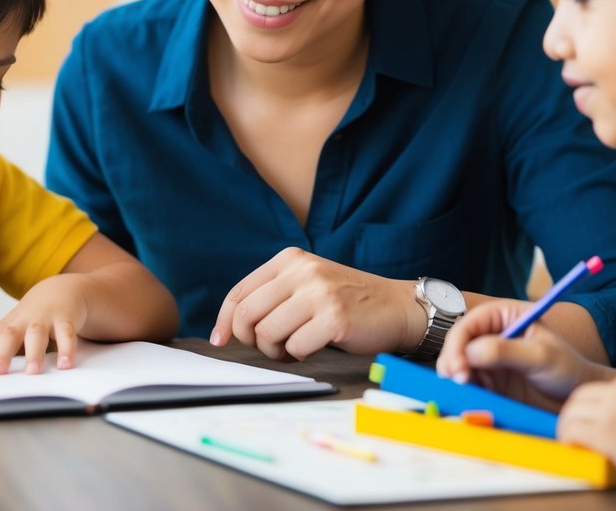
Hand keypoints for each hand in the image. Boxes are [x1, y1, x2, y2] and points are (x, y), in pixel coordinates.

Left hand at [0, 275, 87, 374]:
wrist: (63, 289)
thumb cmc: (35, 313)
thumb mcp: (14, 324)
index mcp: (12, 324)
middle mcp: (26, 321)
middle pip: (12, 335)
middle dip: (3, 353)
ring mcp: (46, 319)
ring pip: (38, 335)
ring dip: (34, 353)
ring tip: (32, 371)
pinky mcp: (67, 321)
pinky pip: (67, 335)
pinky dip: (67, 350)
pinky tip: (65, 365)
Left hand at [209, 247, 420, 360]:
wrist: (396, 306)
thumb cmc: (346, 301)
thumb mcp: (306, 283)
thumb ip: (272, 295)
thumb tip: (228, 326)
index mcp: (290, 259)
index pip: (240, 292)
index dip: (224, 320)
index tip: (220, 339)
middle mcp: (303, 271)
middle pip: (247, 315)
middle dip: (251, 340)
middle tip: (269, 347)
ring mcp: (320, 293)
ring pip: (268, 334)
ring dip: (276, 351)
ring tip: (293, 348)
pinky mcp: (335, 318)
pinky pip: (295, 348)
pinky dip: (298, 356)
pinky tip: (311, 349)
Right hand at [437, 300, 607, 411]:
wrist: (578, 399)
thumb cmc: (568, 369)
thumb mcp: (541, 356)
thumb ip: (506, 351)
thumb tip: (471, 352)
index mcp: (505, 316)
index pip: (470, 323)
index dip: (458, 342)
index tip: (458, 364)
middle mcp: (493, 334)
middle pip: (459, 343)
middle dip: (453, 360)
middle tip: (457, 379)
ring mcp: (490, 358)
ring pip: (460, 364)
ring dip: (457, 376)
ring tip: (464, 388)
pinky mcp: (490, 380)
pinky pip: (469, 382)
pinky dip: (466, 389)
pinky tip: (473, 395)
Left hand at [558, 369, 615, 495]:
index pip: (596, 389)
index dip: (587, 408)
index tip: (586, 422)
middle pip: (578, 398)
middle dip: (572, 416)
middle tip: (573, 435)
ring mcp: (614, 410)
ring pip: (571, 414)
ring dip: (567, 430)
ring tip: (572, 445)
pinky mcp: (609, 433)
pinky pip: (574, 433)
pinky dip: (569, 441)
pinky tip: (574, 451)